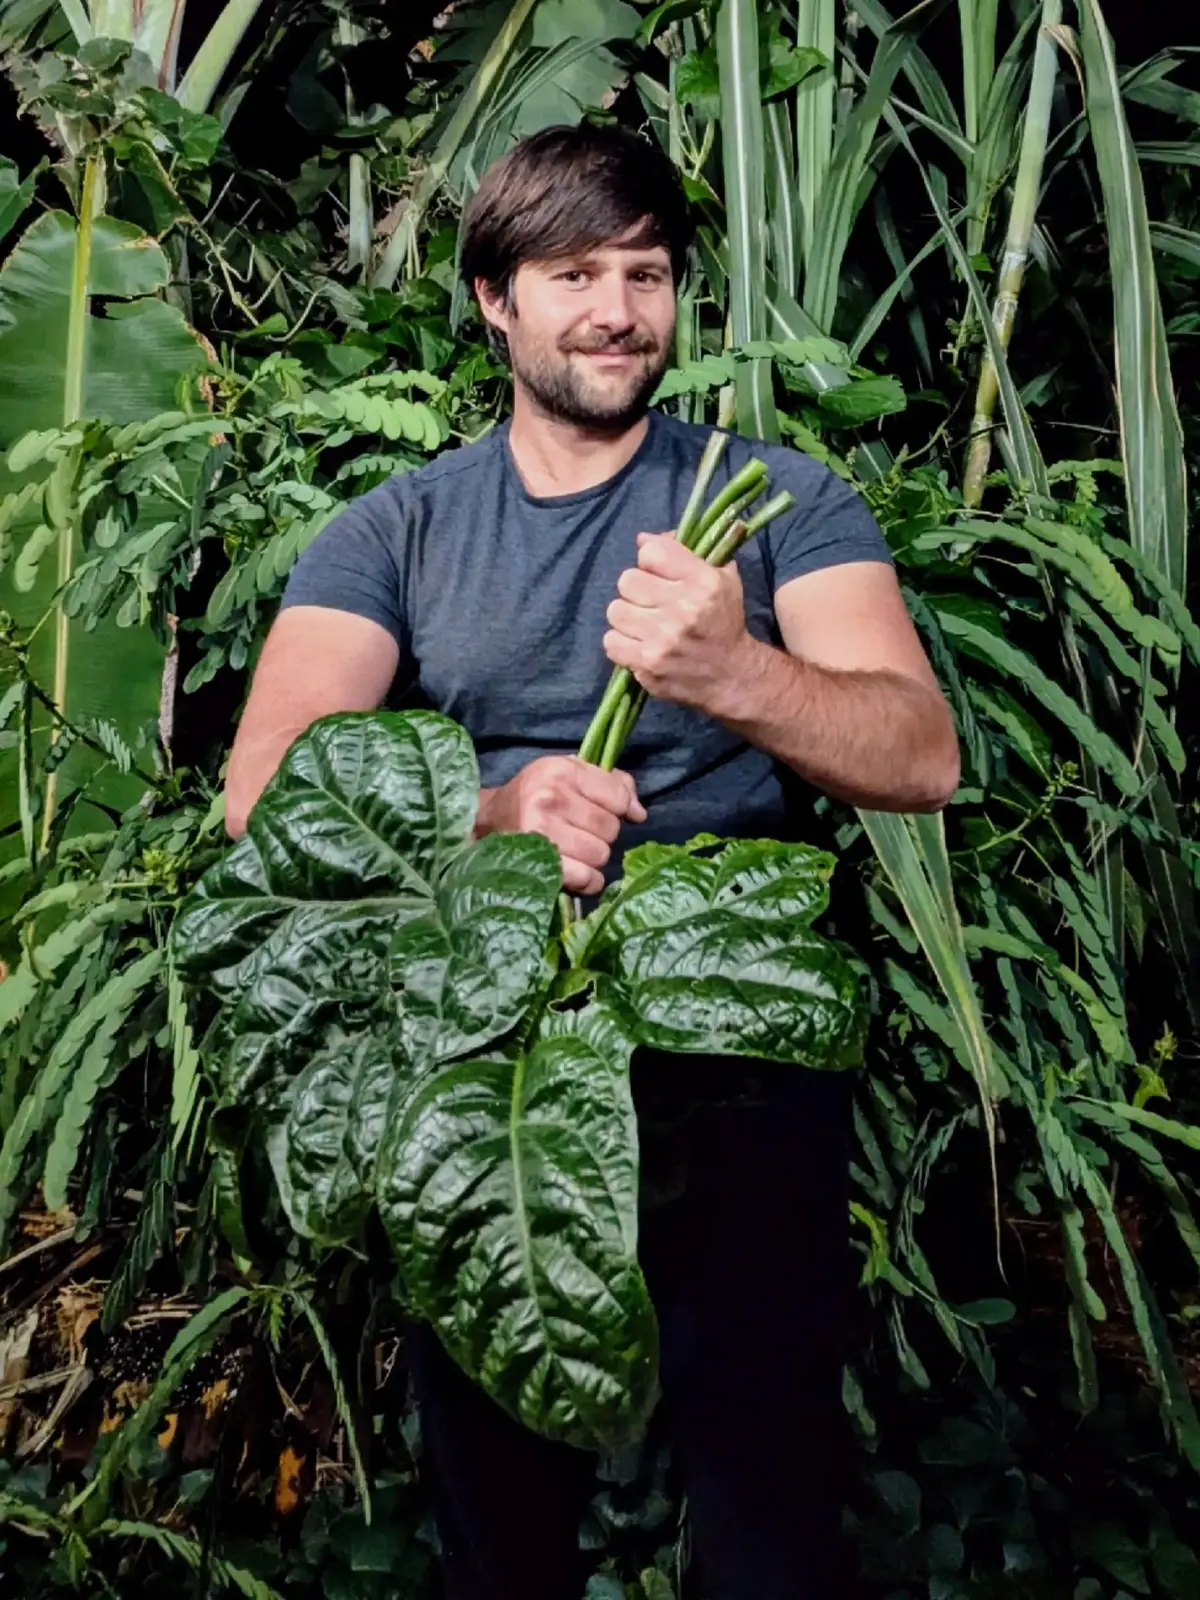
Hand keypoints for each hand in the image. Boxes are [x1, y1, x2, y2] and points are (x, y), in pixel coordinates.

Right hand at [476, 756, 646, 895]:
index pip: (618, 796)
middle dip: (602, 833)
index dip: (619, 807)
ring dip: (593, 857)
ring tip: (575, 849)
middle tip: (581, 831)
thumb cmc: (536, 794)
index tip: (603, 810)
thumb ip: (612, 783)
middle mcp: (552, 798)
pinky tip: (576, 871)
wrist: (488, 820)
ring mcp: (544, 832)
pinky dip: (587, 880)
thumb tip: (639, 813)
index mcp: (563, 771)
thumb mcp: (569, 773)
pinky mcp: (540, 863)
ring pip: (601, 855)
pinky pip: (587, 879)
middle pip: (610, 828)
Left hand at [602, 532, 752, 713]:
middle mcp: (684, 608)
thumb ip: (684, 552)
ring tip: (644, 625)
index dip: (649, 562)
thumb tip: (642, 539)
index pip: (651, 552)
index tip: (658, 575)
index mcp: (704, 582)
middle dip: (636, 590)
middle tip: (650, 603)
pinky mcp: (648, 664)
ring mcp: (664, 638)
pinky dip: (621, 644)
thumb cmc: (723, 622)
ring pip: (615, 611)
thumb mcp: (721, 578)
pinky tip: (639, 645)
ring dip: (627, 617)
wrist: (733, 676)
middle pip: (627, 580)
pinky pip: (611, 642)